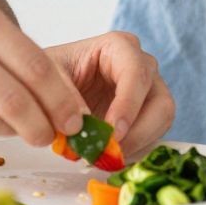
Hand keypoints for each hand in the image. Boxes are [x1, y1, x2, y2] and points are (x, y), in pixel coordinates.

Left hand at [47, 32, 175, 149]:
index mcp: (119, 47)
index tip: (113, 131)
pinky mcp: (144, 116)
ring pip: (161, 121)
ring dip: (137, 144)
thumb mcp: (44, 78)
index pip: (136, 73)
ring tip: (105, 156)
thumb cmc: (47, 74)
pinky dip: (133, 151)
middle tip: (111, 151)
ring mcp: (147, 92)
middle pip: (160, 101)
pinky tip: (108, 156)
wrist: (46, 88)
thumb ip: (63, 97)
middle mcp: (141, 67)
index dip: (128, 104)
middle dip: (138, 131)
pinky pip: (151, 136)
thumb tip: (82, 124)